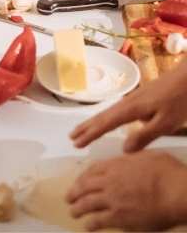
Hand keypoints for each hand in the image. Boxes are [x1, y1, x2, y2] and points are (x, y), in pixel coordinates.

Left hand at [67, 151, 186, 230]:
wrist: (176, 193)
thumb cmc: (168, 173)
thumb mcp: (148, 156)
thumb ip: (134, 155)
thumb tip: (129, 152)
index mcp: (115, 165)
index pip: (92, 170)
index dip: (83, 177)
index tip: (79, 181)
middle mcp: (109, 181)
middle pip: (84, 186)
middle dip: (74, 192)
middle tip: (68, 198)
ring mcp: (112, 200)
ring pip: (86, 204)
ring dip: (77, 208)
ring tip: (73, 212)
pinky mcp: (119, 217)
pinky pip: (98, 221)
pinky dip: (90, 224)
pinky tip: (87, 227)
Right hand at [70, 61, 186, 151]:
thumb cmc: (179, 101)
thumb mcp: (166, 123)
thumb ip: (145, 136)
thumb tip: (124, 149)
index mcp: (130, 110)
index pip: (105, 124)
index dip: (90, 135)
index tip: (76, 143)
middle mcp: (127, 103)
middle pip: (101, 116)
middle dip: (86, 127)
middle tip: (71, 137)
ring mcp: (132, 99)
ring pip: (107, 112)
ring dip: (93, 122)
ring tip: (82, 130)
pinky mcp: (139, 98)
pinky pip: (115, 110)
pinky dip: (105, 117)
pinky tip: (107, 120)